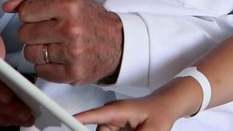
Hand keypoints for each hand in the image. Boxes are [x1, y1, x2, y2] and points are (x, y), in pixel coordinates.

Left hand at [2, 0, 123, 84]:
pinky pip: (39, 71)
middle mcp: (71, 28)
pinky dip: (46, 65)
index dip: (31, 14)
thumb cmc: (89, 18)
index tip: (42, 16)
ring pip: (29, 53)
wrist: (117, 42)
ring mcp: (72, 52)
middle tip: (50, 31)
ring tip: (55, 45)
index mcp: (69, 5)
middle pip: (24, 33)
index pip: (25, 11)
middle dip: (33, 32)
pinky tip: (59, 57)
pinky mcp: (72, 72)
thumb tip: (8, 5)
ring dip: (38, 50)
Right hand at [76, 77, 202, 130]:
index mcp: (117, 111)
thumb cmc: (161, 111)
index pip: (91, 116)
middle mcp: (111, 116)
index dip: (77, 120)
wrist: (168, 105)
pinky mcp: (115, 129)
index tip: (64, 122)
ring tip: (136, 130)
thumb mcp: (153, 130)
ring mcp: (112, 123)